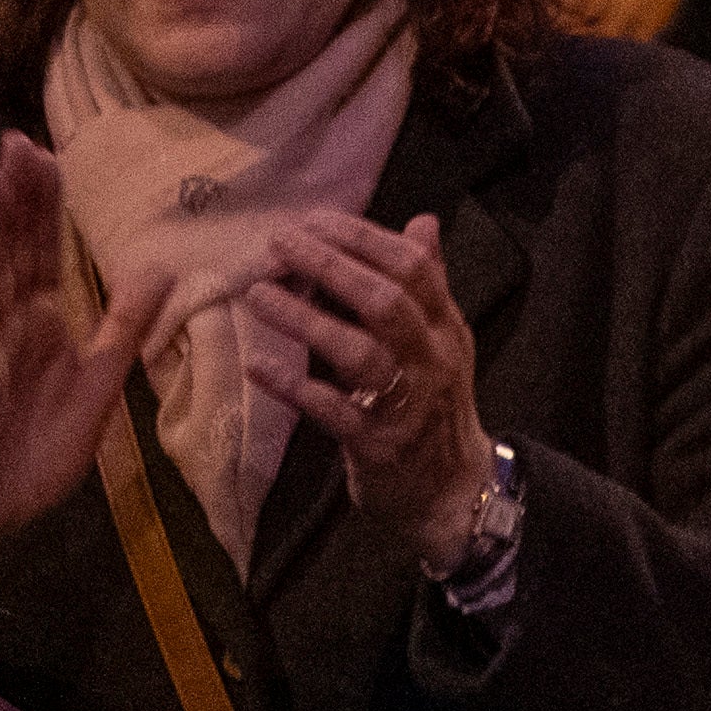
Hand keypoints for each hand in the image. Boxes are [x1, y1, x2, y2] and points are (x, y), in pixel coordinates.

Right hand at [0, 142, 161, 567]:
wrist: (3, 510)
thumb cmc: (43, 445)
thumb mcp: (100, 379)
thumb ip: (125, 324)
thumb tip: (157, 267)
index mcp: (41, 322)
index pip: (43, 251)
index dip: (44, 205)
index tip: (46, 154)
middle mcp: (8, 326)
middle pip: (13, 251)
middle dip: (15, 199)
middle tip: (15, 141)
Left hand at [243, 210, 496, 568]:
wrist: (453, 489)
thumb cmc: (434, 406)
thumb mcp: (442, 340)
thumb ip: (429, 283)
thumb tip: (423, 221)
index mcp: (446, 328)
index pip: (413, 269)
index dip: (364, 239)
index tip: (314, 220)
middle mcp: (431, 359)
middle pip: (386, 302)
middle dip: (332, 267)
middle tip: (279, 244)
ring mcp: (407, 403)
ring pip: (359, 352)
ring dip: (306, 320)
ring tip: (258, 294)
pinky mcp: (379, 443)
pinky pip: (333, 411)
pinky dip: (294, 386)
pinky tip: (257, 367)